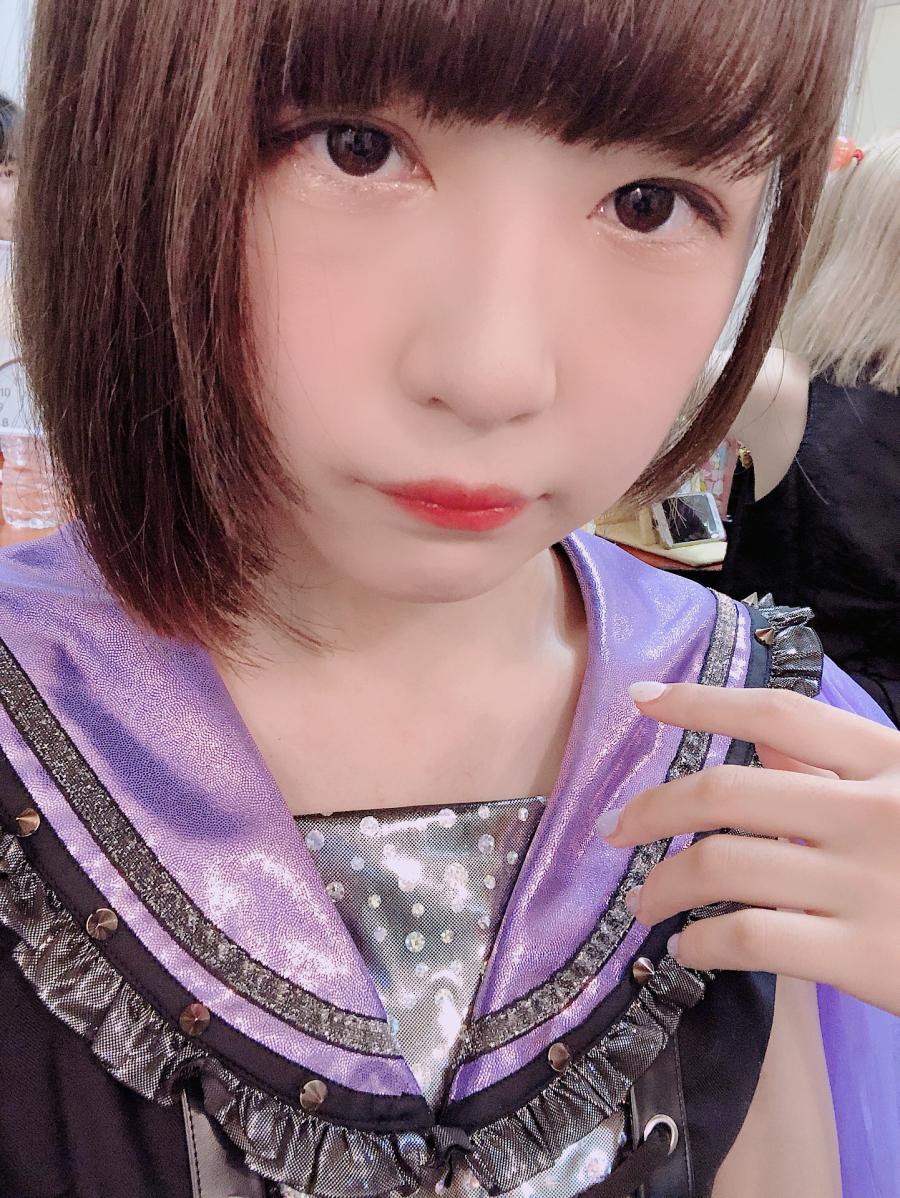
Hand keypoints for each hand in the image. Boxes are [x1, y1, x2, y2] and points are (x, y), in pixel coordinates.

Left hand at [602, 682, 899, 1015]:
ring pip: (722, 867)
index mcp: (892, 764)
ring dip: (661, 885)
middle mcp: (875, 814)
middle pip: (726, 792)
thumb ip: (842, 775)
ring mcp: (868, 886)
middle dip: (651, 809)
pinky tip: (689, 951)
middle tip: (615, 829)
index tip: (642, 701)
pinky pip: (750, 939)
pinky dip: (701, 945)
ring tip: (642, 903)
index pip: (778, 716)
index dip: (701, 703)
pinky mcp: (865, 958)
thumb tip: (763, 754)